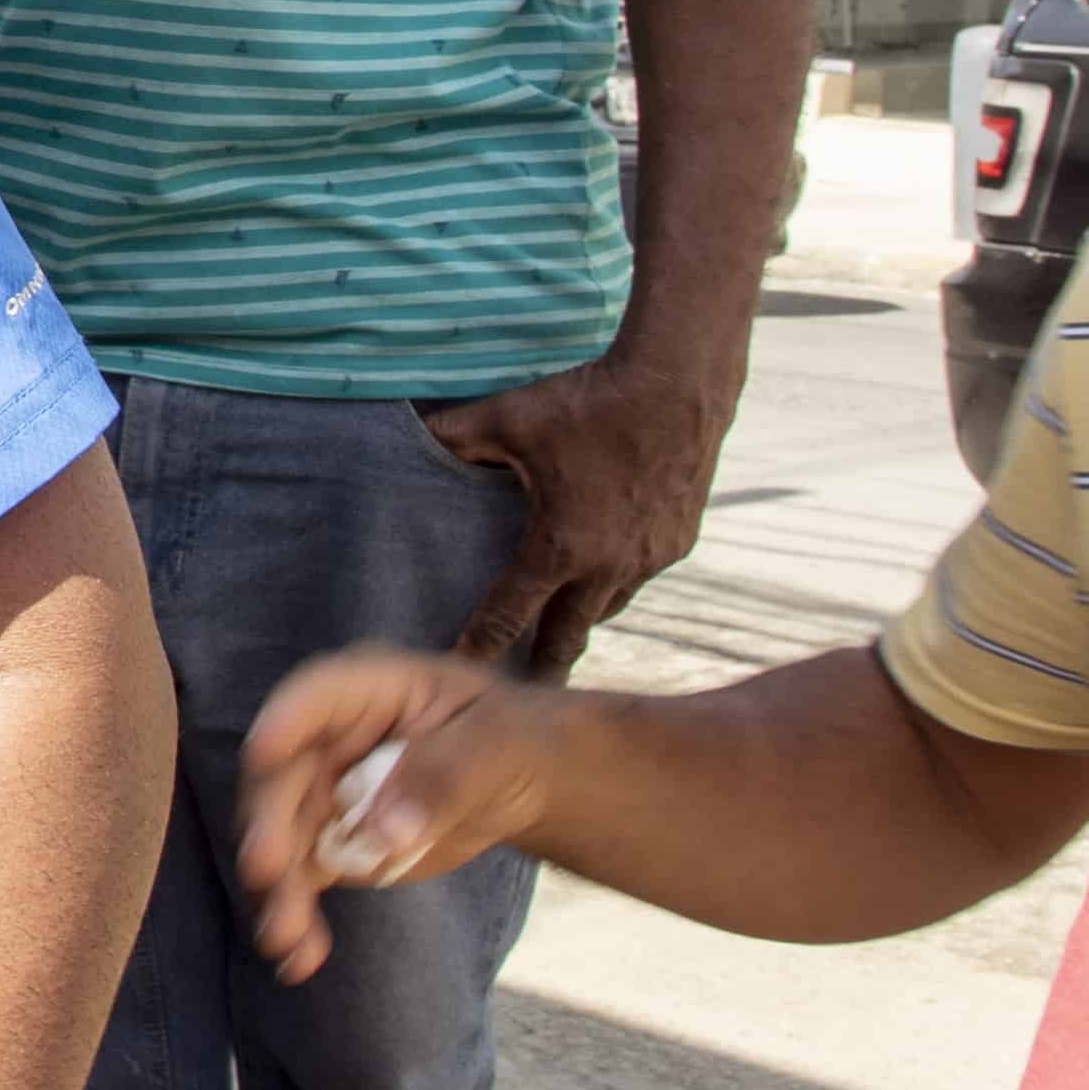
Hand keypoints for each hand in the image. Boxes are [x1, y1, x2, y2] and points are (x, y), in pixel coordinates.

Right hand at [235, 647, 560, 983]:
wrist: (523, 781)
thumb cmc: (510, 740)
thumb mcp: (496, 745)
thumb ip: (443, 778)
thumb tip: (384, 833)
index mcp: (366, 693)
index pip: (313, 700)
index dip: (284, 724)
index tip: (264, 756)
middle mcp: (327, 743)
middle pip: (281, 780)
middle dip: (270, 826)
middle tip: (268, 869)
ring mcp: (324, 796)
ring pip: (282, 841)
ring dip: (278, 889)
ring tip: (285, 938)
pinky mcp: (333, 846)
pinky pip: (303, 882)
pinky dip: (299, 919)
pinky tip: (300, 959)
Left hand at [418, 354, 729, 681]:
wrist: (678, 386)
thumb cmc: (588, 402)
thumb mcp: (507, 417)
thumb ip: (452, 436)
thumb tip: (408, 436)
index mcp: (559, 547)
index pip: (508, 615)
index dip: (480, 647)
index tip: (461, 674)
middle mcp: (607, 567)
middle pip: (566, 639)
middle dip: (542, 670)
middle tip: (521, 703)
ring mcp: (650, 560)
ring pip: (606, 610)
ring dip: (580, 624)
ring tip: (558, 640)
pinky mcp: (680, 544)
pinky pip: (639, 580)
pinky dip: (616, 586)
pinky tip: (604, 581)